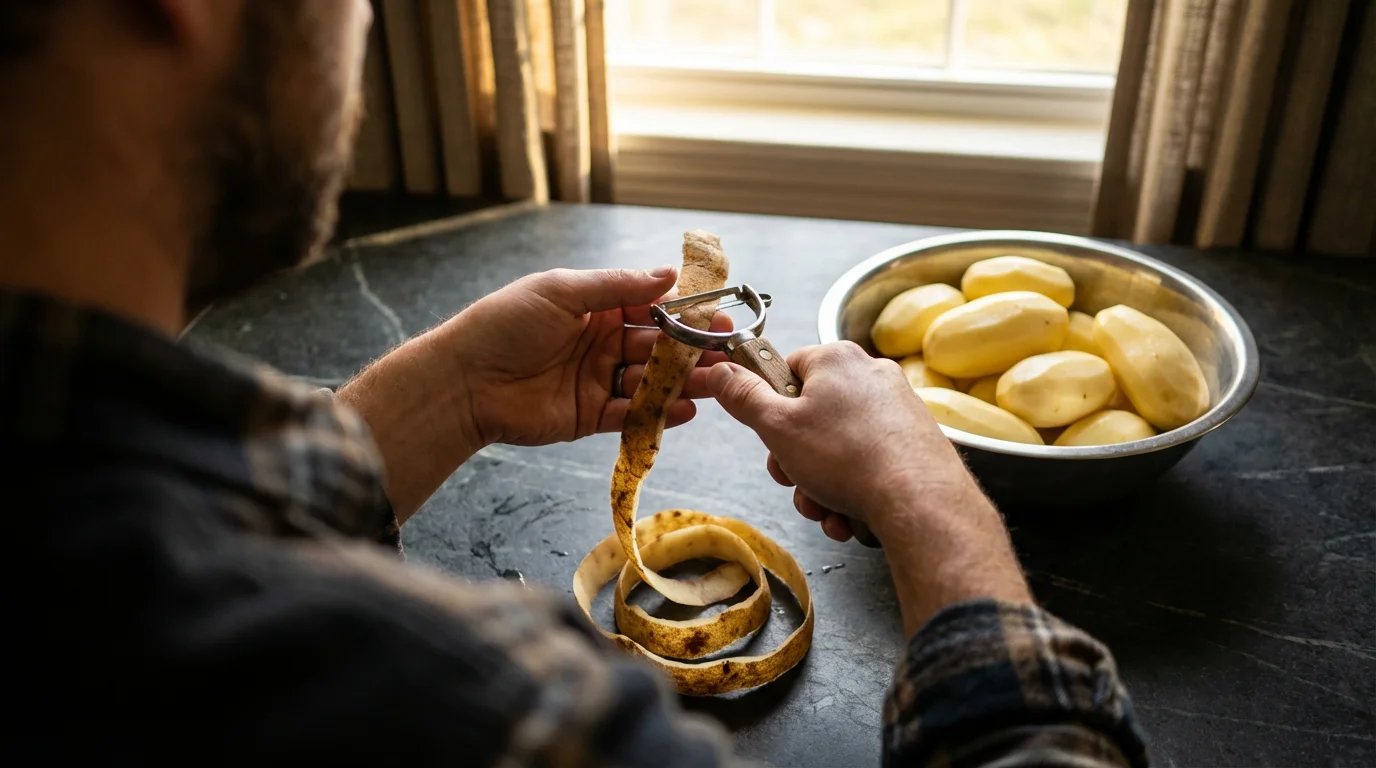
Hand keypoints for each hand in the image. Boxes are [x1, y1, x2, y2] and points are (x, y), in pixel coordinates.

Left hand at [448, 267, 728, 446]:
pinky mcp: (590, 416)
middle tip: (725, 354)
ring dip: (682, 383)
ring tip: (713, 384)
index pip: (650, 308)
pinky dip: (658, 413)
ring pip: (650, 382)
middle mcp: (601, 343)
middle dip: (691, 351)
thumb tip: (669, 274)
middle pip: (657, 347)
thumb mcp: (562, 291)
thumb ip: (617, 285)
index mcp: (595, 308)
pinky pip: (631, 415)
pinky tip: (684, 410)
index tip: (716, 316)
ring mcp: (597, 380)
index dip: (683, 313)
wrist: (464, 380)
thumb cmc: (505, 324)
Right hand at [708, 342, 1031, 631]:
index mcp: (836, 359)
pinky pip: (869, 461)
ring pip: (839, 446)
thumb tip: (719, 370)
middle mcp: (871, 374)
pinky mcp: (915, 440)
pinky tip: (848, 516)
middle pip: (812, 414)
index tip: (770, 436)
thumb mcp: (776, 427)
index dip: (771, 407)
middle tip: (793, 481)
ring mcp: (897, 407)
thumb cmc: (846, 457)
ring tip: (824, 510)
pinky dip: (852, 489)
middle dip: (795, 459)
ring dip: (820, 484)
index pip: (787, 369)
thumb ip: (742, 397)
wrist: (919, 500)